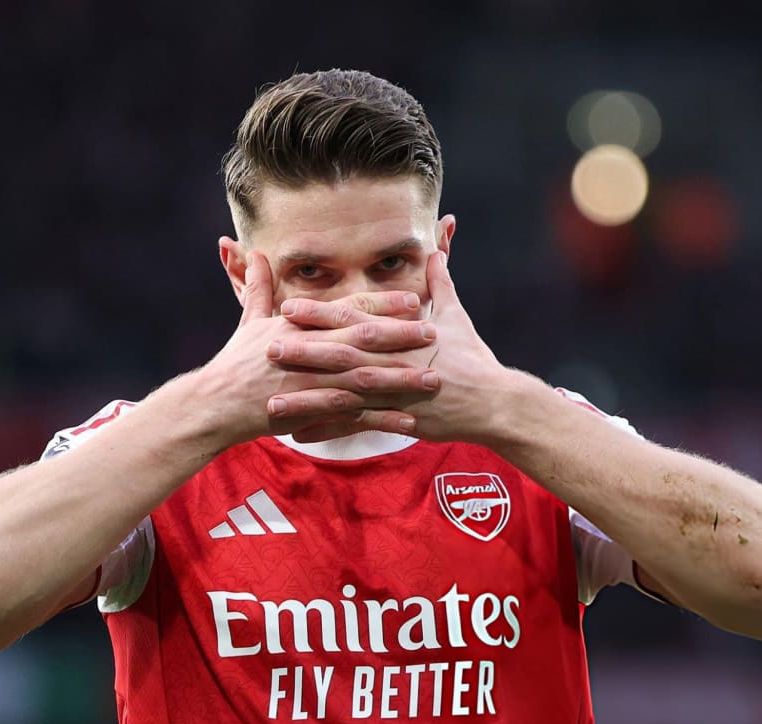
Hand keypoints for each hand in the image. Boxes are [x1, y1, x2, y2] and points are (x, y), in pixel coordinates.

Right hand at [196, 252, 440, 446]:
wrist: (215, 404)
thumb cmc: (234, 363)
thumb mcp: (248, 322)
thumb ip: (259, 289)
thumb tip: (253, 253)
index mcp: (299, 326)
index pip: (347, 310)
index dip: (382, 305)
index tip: (414, 301)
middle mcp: (308, 351)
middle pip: (363, 340)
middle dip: (401, 337)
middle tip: (435, 334)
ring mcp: (310, 383)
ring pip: (364, 378)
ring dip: (400, 380)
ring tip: (432, 380)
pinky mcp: (309, 412)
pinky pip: (351, 416)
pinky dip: (380, 419)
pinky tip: (407, 422)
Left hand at [271, 251, 507, 443]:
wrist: (494, 402)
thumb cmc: (474, 358)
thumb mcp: (457, 316)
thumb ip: (440, 283)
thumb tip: (435, 250)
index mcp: (400, 334)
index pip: (353, 319)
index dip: (320, 313)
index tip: (288, 308)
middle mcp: (393, 361)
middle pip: (341, 354)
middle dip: (303, 350)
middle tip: (267, 346)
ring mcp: (394, 393)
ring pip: (343, 394)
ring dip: (307, 397)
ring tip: (273, 400)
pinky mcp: (398, 420)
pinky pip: (356, 427)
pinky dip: (328, 430)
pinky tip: (300, 435)